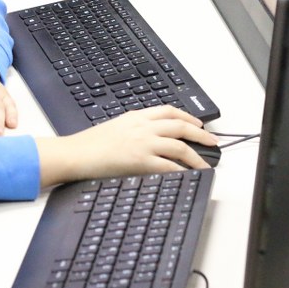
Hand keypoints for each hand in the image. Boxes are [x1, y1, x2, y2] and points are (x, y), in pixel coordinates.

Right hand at [34, 106, 217, 186]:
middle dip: (200, 134)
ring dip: (197, 156)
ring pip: (179, 146)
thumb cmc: (89, 145)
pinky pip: (170, 166)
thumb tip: (148, 139)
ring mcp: (143, 142)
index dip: (187, 116)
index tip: (198, 124)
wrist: (75, 153)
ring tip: (206, 164)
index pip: (168, 111)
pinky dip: (183, 171)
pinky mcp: (141, 160)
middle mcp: (142, 126)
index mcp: (136, 116)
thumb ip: (133, 129)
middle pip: (180, 126)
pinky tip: (189, 176)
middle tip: (213, 142)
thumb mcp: (114, 128)